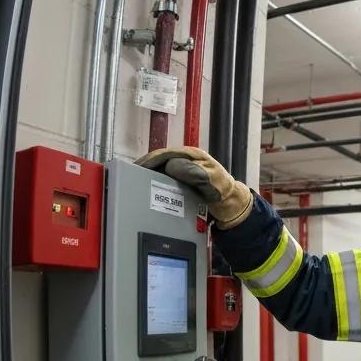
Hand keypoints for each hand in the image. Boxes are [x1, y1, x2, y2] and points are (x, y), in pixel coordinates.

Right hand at [135, 146, 253, 228]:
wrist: (231, 205)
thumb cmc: (222, 190)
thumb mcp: (209, 178)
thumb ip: (192, 171)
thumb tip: (171, 166)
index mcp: (191, 155)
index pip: (165, 154)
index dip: (150, 160)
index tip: (137, 167)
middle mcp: (186, 160)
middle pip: (160, 161)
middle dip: (145, 167)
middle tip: (130, 176)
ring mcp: (184, 171)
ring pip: (161, 170)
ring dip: (148, 175)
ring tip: (134, 182)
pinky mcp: (183, 182)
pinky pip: (165, 180)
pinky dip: (155, 184)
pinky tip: (148, 190)